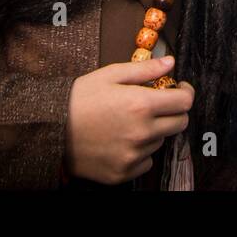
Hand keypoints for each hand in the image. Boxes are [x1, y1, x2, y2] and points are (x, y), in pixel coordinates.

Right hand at [64, 56, 192, 184]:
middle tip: (158, 105)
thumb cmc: (79, 99)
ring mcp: (133, 155)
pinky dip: (140, 151)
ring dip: (155, 130)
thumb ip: (145, 69)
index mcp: (142, 105)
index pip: (185, 102)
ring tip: (131, 122)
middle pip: (180, 123)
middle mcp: (142, 133)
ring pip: (161, 141)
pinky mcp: (123, 173)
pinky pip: (146, 161)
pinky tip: (123, 140)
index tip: (180, 88)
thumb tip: (170, 63)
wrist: (50, 131)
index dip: (186, 92)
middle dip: (174, 111)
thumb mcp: (110, 75)